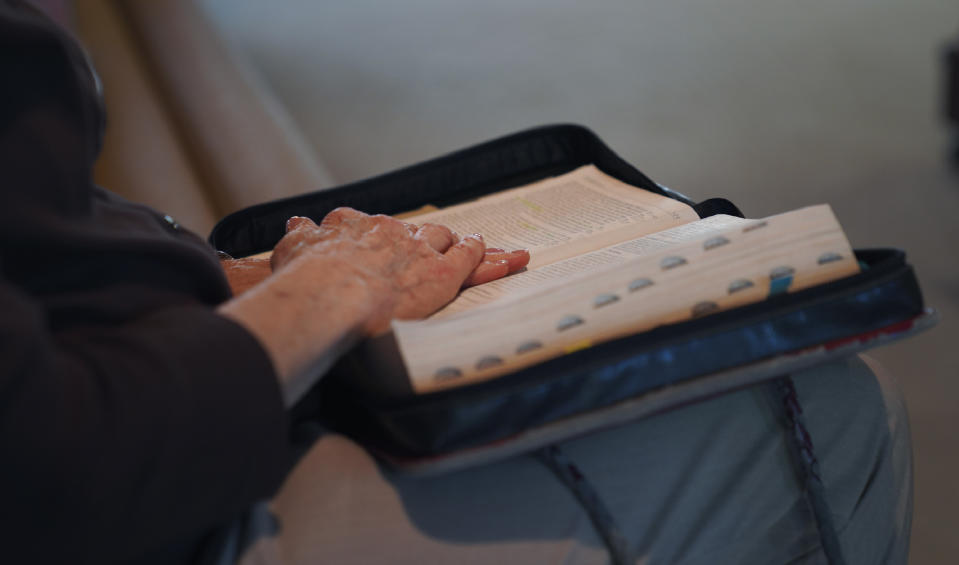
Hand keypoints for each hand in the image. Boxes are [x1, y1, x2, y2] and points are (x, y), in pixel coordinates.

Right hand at [219, 207, 529, 404]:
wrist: (331, 293)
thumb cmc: (306, 277)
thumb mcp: (293, 251)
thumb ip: (298, 237)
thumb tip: (296, 224)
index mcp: (355, 227)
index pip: (373, 226)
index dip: (383, 236)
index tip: (386, 240)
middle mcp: (390, 232)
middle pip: (414, 230)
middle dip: (425, 238)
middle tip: (435, 246)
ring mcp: (419, 251)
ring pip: (446, 239)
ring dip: (459, 243)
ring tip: (475, 245)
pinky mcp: (443, 273)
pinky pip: (469, 258)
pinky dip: (483, 255)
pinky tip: (495, 255)